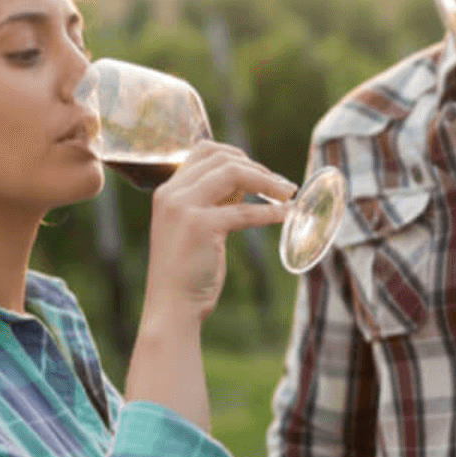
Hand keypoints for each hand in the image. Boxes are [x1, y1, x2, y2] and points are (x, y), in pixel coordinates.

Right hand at [145, 142, 293, 324]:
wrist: (171, 306)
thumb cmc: (187, 270)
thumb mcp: (193, 225)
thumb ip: (210, 201)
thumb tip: (246, 181)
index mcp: (167, 190)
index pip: (203, 150)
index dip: (236, 155)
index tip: (259, 171)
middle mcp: (171, 193)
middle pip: (221, 158)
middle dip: (256, 167)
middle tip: (280, 184)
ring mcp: (184, 208)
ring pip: (233, 173)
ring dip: (267, 181)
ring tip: (288, 193)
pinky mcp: (201, 226)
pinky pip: (245, 211)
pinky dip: (270, 211)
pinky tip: (286, 214)